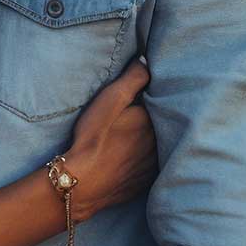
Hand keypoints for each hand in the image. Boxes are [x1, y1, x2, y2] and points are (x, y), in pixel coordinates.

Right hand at [59, 57, 154, 221]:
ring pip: (160, 146)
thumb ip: (133, 78)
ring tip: (136, 136)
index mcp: (154, 121)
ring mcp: (154, 166)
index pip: (162, 103)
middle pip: (163, 125)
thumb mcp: (110, 100)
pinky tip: (133, 157)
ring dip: (153, 140)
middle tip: (138, 116)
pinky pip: (153, 166)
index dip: (154, 97)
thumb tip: (147, 61)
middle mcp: (161, 143)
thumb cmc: (93, 138)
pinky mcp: (146, 182)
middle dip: (156, 118)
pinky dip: (146, 160)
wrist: (81, 183)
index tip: (145, 95)